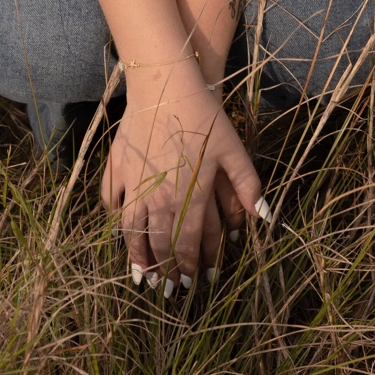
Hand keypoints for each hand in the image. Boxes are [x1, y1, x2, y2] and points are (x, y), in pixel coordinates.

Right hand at [100, 55, 261, 289]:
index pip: (187, 245)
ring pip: (130, 231)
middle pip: (158, 244)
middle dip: (163, 271)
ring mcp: (134, 183)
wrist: (165, 85)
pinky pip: (110, 200)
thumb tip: (264, 217)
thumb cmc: (203, 117)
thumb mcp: (233, 150)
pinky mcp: (117, 166)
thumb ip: (248, 186)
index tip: (192, 282)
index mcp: (188, 197)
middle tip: (166, 289)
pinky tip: (118, 226)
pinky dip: (113, 218)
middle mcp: (158, 197)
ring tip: (139, 273)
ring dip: (135, 255)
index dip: (189, 267)